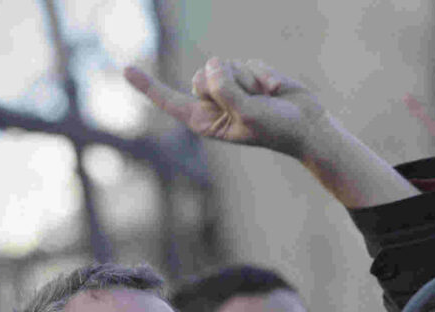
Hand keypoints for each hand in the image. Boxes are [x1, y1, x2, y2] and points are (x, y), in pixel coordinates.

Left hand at [124, 58, 324, 158]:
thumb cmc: (277, 128)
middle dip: (228, 84)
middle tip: (251, 103)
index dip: (150, 86)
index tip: (126, 69)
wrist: (308, 125)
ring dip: (248, 81)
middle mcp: (213, 102)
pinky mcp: (246, 73)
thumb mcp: (248, 115)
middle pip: (202, 74)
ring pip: (225, 64)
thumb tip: (214, 63)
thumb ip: (225, 90)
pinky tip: (274, 90)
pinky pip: (247, 60)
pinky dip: (262, 75)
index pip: (172, 101)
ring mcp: (229, 87)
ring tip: (264, 100)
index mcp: (205, 120)